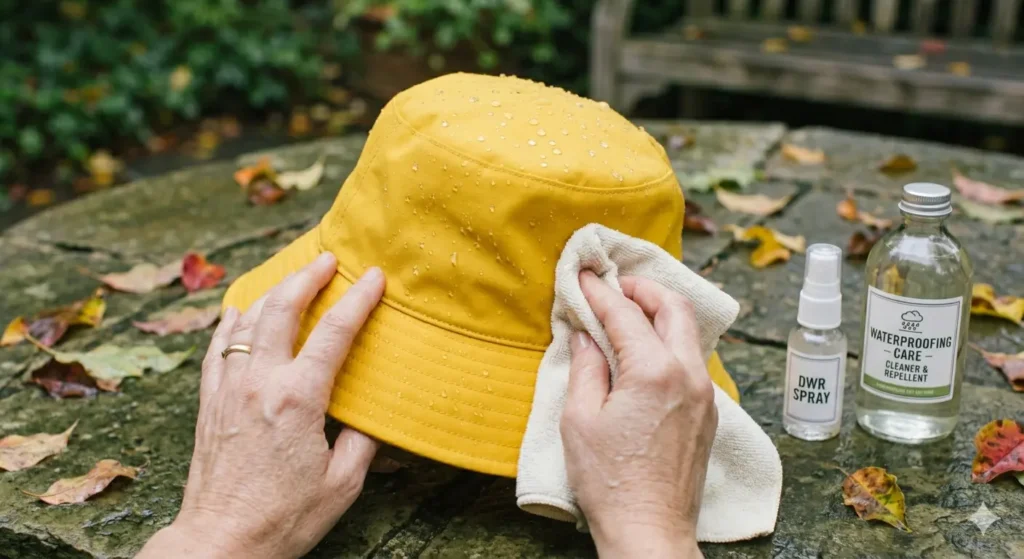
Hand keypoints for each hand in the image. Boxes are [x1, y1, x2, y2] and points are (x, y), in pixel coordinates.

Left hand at [138, 253, 385, 558]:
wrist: (220, 542)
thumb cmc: (285, 518)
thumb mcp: (342, 483)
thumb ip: (363, 439)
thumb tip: (375, 411)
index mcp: (298, 399)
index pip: (334, 332)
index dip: (358, 299)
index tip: (374, 277)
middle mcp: (259, 383)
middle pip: (282, 308)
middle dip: (308, 276)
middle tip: (328, 259)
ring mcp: (228, 389)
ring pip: (247, 320)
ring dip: (273, 291)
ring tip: (293, 276)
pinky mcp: (209, 402)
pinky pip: (217, 347)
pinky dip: (231, 321)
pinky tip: (239, 309)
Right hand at [561, 271, 717, 558]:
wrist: (650, 531)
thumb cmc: (610, 482)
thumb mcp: (580, 420)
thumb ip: (586, 368)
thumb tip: (586, 336)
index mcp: (654, 372)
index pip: (625, 314)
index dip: (600, 291)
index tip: (583, 277)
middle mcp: (688, 375)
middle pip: (674, 308)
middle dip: (643, 289)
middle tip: (615, 287)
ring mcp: (704, 395)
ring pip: (688, 334)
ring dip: (660, 315)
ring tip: (629, 315)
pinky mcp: (707, 414)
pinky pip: (692, 361)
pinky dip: (669, 343)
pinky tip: (645, 354)